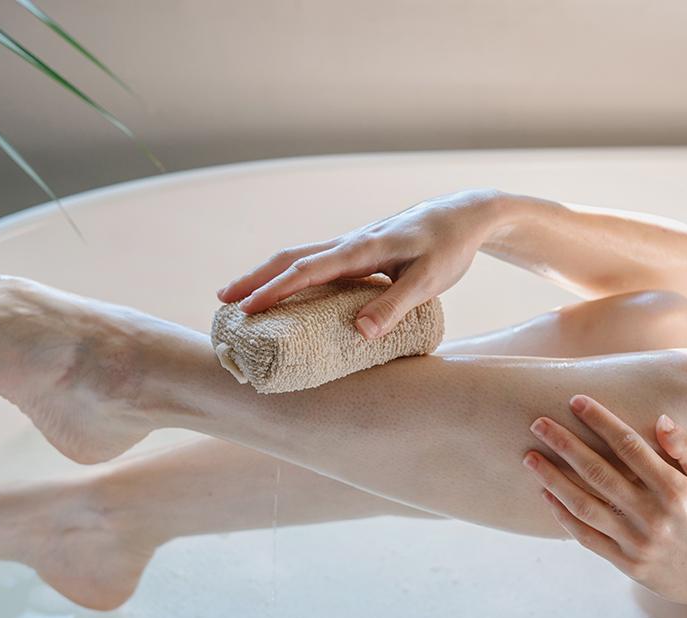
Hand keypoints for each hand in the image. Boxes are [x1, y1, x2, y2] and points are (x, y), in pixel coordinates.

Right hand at [217, 189, 508, 338]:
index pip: (308, 270)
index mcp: (363, 249)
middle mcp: (350, 243)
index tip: (247, 308)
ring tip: (239, 296)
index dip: (275, 290)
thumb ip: (396, 306)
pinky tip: (282, 290)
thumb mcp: (430, 281)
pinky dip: (289, 275)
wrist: (464, 215)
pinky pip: (314, 261)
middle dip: (255, 279)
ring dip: (266, 275)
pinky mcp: (357, 250)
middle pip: (291, 258)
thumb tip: (359, 333)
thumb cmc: (448, 248)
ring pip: (298, 257)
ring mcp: (351, 245)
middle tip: (222, 302)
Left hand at [521, 395, 686, 617]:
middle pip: (598, 473)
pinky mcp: (628, 564)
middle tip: (538, 423)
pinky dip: (564, 516)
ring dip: (553, 479)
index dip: (600, 421)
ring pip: (585, 506)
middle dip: (565, 445)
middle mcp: (654, 516)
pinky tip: (546, 495)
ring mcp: (638, 543)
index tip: (575, 401)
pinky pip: (587, 538)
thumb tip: (662, 419)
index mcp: (677, 491)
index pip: (629, 446)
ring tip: (530, 457)